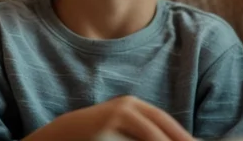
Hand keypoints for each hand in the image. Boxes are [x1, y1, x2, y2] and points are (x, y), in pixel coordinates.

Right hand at [23, 96, 193, 140]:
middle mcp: (127, 107)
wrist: (59, 135)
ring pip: (152, 137)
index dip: (183, 136)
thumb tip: (176, 140)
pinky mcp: (107, 129)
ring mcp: (116, 118)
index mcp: (132, 105)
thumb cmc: (94, 136)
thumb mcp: (119, 130)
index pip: (166, 122)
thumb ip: (142, 133)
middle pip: (163, 131)